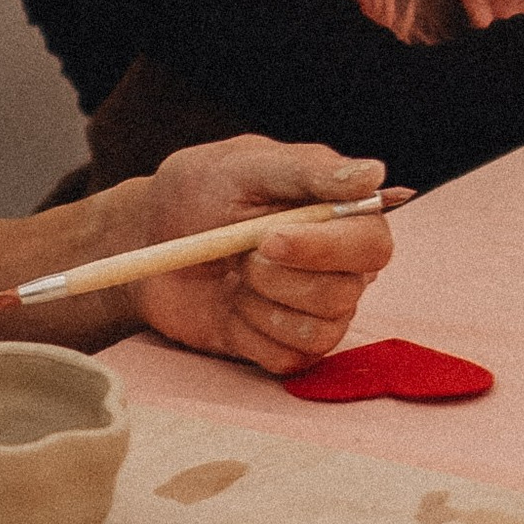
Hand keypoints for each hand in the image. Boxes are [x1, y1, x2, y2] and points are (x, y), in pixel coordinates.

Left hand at [133, 138, 400, 374]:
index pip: (372, 245)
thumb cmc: (199, 193)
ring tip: (234, 275)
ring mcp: (316, 310)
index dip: (326, 248)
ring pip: (318, 330)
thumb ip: (308, 171)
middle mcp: (341, 267)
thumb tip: (374, 174)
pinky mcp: (288, 346)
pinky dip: (249, 333)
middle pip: (346, 293)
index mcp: (342, 217)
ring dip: (261, 303)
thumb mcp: (246, 166)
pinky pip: (287, 356)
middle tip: (240, 257)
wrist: (150, 240)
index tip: (269, 238)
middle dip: (282, 278)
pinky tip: (231, 306)